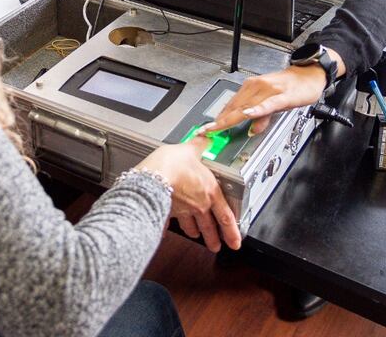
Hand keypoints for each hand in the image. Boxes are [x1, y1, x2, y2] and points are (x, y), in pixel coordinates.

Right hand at [136, 136, 240, 251]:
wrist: (150, 177)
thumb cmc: (171, 165)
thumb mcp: (190, 150)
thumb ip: (199, 146)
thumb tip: (206, 138)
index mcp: (209, 192)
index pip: (225, 217)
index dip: (232, 232)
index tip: (235, 242)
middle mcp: (197, 205)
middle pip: (209, 227)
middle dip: (213, 239)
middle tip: (216, 246)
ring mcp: (181, 211)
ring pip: (191, 227)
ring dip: (195, 233)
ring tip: (196, 236)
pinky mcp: (165, 212)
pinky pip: (167, 223)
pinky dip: (166, 226)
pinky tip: (165, 229)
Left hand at [203, 65, 327, 136]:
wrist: (310, 74)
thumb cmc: (291, 86)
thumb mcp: (273, 104)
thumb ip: (262, 117)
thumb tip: (252, 130)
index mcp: (252, 88)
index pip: (231, 106)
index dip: (217, 119)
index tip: (205, 128)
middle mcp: (257, 87)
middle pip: (235, 108)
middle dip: (219, 121)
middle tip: (205, 131)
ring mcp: (269, 90)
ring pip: (246, 106)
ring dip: (231, 117)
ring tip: (218, 127)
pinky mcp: (282, 95)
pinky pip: (268, 104)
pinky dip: (257, 110)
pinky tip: (249, 114)